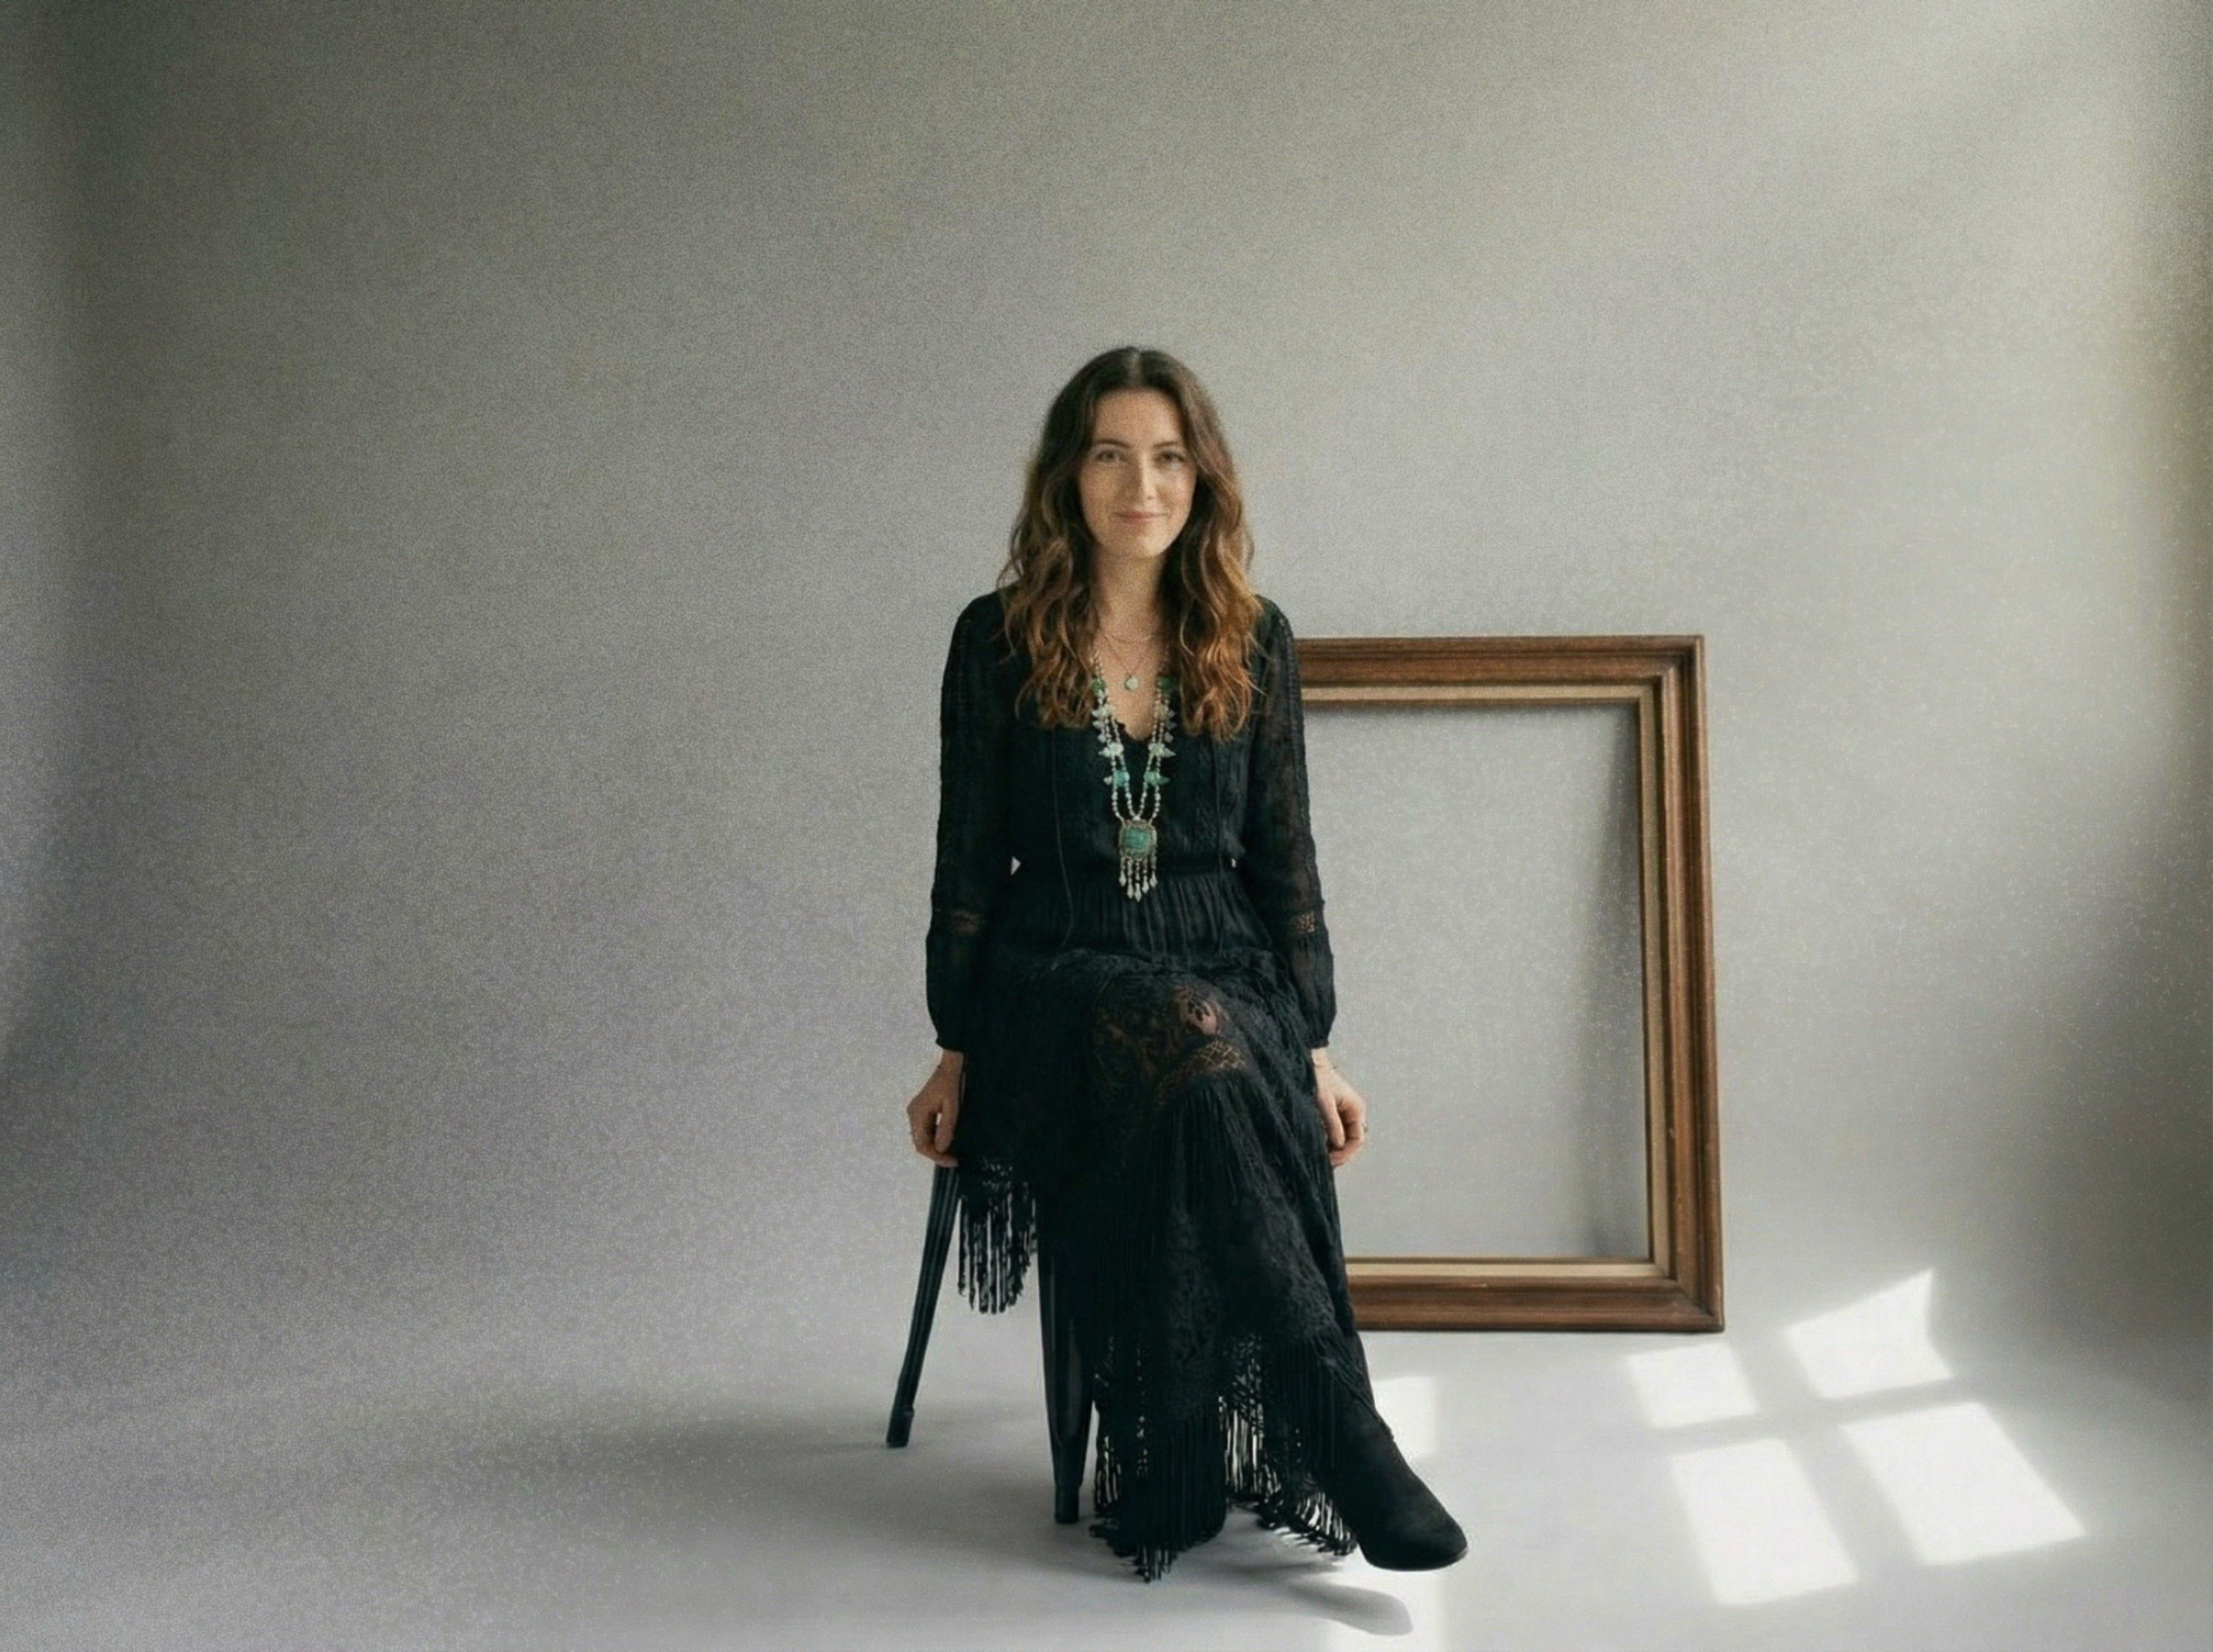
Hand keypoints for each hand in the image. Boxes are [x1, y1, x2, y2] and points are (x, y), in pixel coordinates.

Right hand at [906, 1052, 962, 1167]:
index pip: (921, 1144)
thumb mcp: (953, 1106)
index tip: (952, 1161)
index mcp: (917, 1113)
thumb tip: (940, 1149)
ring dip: (937, 1147)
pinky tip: (950, 1140)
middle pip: (921, 1142)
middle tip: (955, 1159)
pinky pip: (928, 1130)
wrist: (952, 1064)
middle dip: (937, 1153)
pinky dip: (937, 1138)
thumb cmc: (953, 1082)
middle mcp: (913, 1114)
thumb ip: (946, 1128)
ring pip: (924, 1137)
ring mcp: (917, 1112)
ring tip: (954, 1153)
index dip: (935, 1156)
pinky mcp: (923, 1110)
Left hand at [1312, 1054, 1368, 1169]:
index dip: (1345, 1154)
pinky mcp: (1333, 1112)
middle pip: (1352, 1142)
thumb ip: (1332, 1124)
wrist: (1305, 1060)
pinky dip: (1327, 1141)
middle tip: (1324, 1163)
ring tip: (1319, 1156)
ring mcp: (1344, 1112)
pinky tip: (1316, 1145)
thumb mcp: (1323, 1102)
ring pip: (1343, 1138)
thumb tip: (1339, 1146)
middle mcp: (1353, 1111)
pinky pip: (1334, 1132)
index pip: (1358, 1140)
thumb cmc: (1315, 1077)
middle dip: (1340, 1154)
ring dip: (1333, 1149)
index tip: (1329, 1161)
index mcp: (1356, 1109)